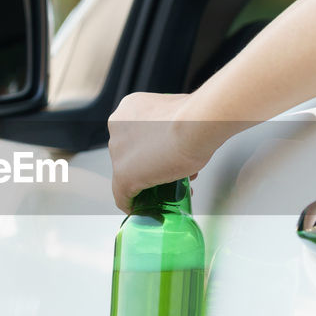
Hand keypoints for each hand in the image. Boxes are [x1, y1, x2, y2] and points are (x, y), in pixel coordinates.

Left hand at [107, 92, 220, 212]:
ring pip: (129, 174)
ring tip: (172, 189)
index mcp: (130, 108)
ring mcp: (118, 152)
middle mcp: (118, 127)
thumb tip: (178, 143)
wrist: (197, 124)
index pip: (136, 136)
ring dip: (148, 184)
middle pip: (131, 155)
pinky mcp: (123, 175)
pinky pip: (122, 194)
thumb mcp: (180, 116)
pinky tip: (142, 208)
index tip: (166, 158)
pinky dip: (131, 203)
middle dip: (152, 166)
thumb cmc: (195, 118)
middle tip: (171, 174)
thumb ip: (171, 128)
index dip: (153, 150)